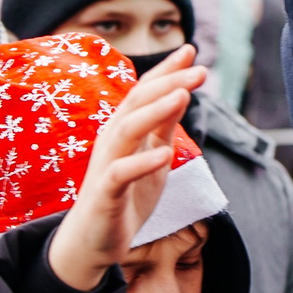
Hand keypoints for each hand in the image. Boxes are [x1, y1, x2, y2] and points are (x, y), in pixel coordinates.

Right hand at [47, 48, 206, 290]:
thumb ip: (163, 128)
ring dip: (155, 112)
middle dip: (168, 83)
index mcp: (124, 130)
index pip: (144, 92)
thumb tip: (182, 92)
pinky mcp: (104, 194)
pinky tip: (165, 155)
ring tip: (183, 96)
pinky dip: (142, 163)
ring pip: (127, 130)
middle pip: (136, 102)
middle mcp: (112, 141)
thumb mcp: (152, 159)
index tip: (191, 50)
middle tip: (200, 69)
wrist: (93, 242)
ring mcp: (106, 166)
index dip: (167, 71)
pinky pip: (120, 174)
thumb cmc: (124, 198)